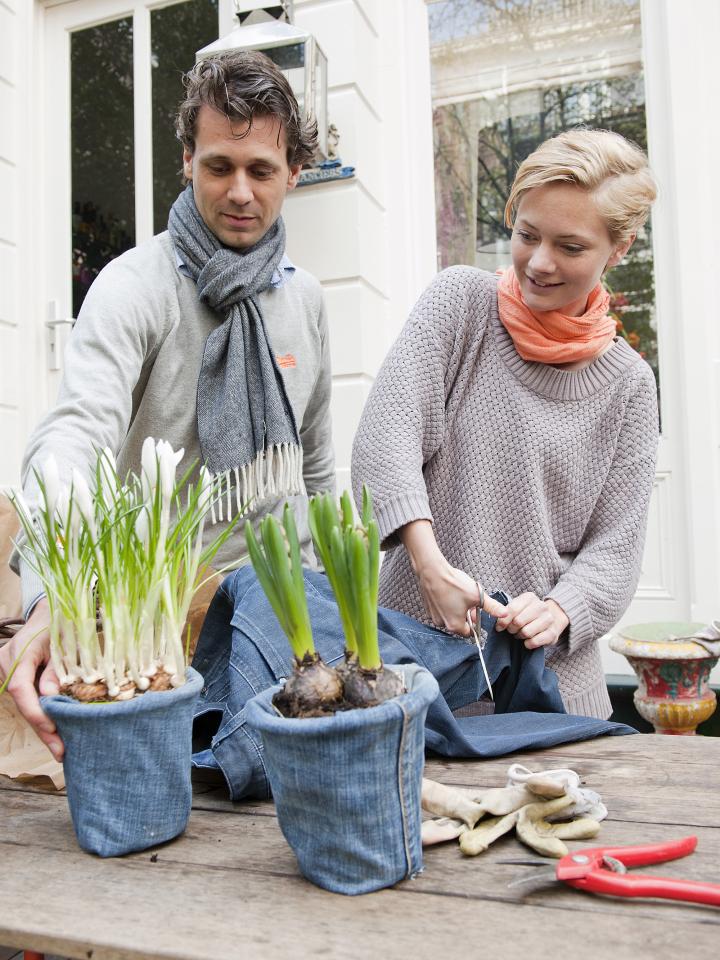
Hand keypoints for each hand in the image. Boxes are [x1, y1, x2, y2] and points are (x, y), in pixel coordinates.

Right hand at [0, 599, 63, 760]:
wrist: (48, 612)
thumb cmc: (61, 623)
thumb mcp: (66, 642)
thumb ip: (57, 669)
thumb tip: (51, 698)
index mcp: (22, 652)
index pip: (21, 688)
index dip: (36, 711)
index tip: (52, 729)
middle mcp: (8, 663)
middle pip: (23, 702)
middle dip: (42, 728)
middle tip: (60, 752)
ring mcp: (7, 671)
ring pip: (24, 704)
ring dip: (42, 725)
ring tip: (60, 748)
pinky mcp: (13, 677)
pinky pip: (26, 699)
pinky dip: (40, 714)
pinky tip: (55, 733)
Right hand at [400, 520, 505, 635]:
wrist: (432, 571)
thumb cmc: (454, 584)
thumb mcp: (477, 596)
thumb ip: (492, 607)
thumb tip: (505, 614)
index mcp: (455, 625)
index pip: (469, 632)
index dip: (475, 622)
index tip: (477, 611)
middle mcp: (442, 624)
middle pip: (459, 625)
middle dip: (466, 615)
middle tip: (469, 601)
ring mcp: (433, 616)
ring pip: (449, 617)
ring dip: (456, 610)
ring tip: (459, 596)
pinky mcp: (428, 608)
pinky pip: (441, 611)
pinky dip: (446, 605)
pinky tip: (449, 593)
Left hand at [494, 593, 568, 648]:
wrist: (551, 619)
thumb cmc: (528, 614)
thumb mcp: (517, 608)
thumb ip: (507, 613)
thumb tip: (499, 625)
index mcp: (530, 597)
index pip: (512, 609)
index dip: (503, 621)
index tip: (499, 627)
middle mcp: (541, 606)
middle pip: (518, 621)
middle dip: (511, 629)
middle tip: (512, 630)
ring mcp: (549, 619)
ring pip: (526, 632)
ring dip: (520, 636)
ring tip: (520, 634)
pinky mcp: (553, 633)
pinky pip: (535, 641)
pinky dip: (528, 644)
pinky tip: (528, 641)